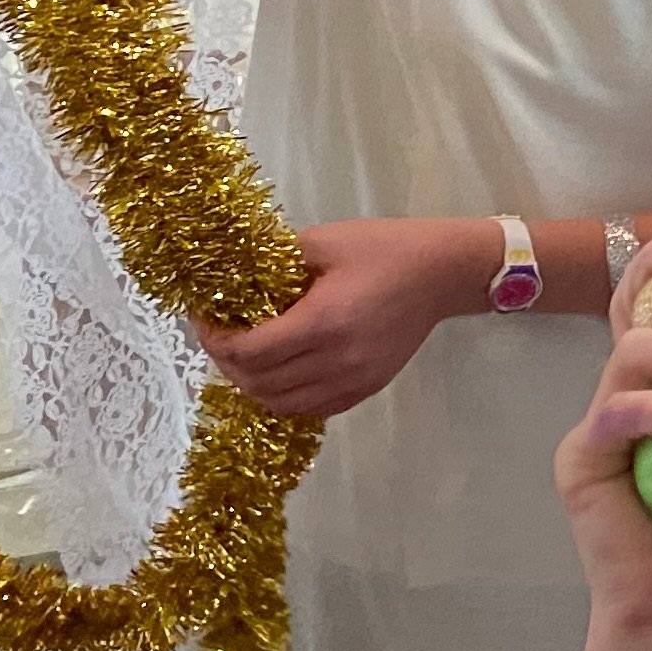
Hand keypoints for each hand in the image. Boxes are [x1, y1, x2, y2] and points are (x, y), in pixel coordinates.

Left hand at [196, 214, 500, 417]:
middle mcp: (336, 361)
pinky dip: (286, 397)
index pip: (249, 352)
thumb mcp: (324, 241)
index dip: (215, 340)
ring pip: (281, 405)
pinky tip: (282, 371)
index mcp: (322, 322)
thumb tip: (235, 275)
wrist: (445, 272)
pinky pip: (311, 409)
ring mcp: (354, 380)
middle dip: (227, 362)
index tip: (206, 318)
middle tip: (221, 335)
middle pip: (258, 384)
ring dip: (253, 385)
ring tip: (248, 357)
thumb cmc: (386, 248)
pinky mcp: (367, 388)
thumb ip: (275, 261)